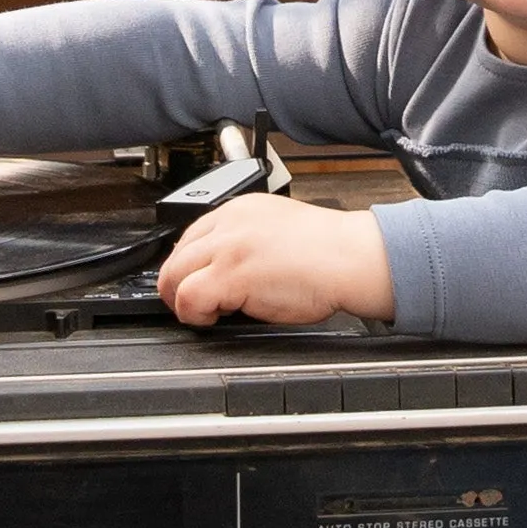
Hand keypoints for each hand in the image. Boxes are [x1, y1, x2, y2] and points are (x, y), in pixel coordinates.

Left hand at [157, 198, 394, 329]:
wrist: (351, 258)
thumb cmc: (329, 253)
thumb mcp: (278, 230)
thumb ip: (248, 241)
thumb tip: (227, 269)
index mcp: (240, 210)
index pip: (191, 236)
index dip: (189, 266)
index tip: (195, 282)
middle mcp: (228, 224)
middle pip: (176, 257)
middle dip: (178, 286)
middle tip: (195, 305)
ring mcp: (227, 248)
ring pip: (174, 277)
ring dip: (184, 301)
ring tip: (207, 313)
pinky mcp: (230, 274)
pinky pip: (189, 298)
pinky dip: (195, 314)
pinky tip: (215, 317)